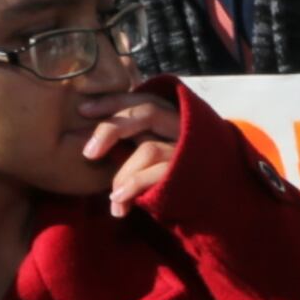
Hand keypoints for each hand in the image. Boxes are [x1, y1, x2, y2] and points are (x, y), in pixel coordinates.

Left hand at [79, 88, 182, 213]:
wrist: (217, 200)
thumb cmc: (175, 173)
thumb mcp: (154, 149)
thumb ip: (133, 140)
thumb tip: (89, 141)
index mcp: (171, 115)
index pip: (141, 99)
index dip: (112, 101)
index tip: (82, 110)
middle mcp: (183, 127)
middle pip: (147, 113)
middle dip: (112, 129)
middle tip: (87, 153)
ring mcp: (189, 149)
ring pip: (149, 149)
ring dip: (123, 174)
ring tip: (112, 197)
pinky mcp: (193, 172)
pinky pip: (158, 173)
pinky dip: (134, 185)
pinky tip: (119, 201)